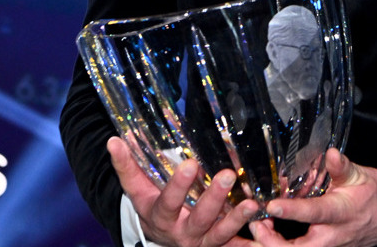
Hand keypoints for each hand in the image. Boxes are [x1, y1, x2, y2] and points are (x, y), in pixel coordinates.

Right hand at [108, 137, 259, 246]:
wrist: (160, 234)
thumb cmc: (151, 203)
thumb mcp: (136, 187)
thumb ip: (126, 165)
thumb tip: (113, 140)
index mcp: (161, 216)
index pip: (168, 201)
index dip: (179, 186)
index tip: (191, 164)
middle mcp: (181, 232)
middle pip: (199, 219)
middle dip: (214, 199)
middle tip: (227, 175)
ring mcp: (202, 241)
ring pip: (220, 234)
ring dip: (236, 220)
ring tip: (252, 204)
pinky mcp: (218, 245)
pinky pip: (234, 244)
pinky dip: (249, 238)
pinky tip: (263, 223)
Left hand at [249, 149, 376, 246]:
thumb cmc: (374, 195)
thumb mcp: (360, 175)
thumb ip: (341, 167)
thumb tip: (330, 154)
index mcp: (342, 213)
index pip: (315, 213)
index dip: (292, 211)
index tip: (272, 205)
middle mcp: (333, 235)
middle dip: (272, 242)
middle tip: (255, 225)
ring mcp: (328, 246)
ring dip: (273, 244)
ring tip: (257, 226)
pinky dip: (279, 244)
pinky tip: (267, 230)